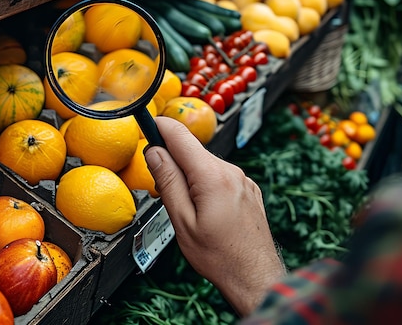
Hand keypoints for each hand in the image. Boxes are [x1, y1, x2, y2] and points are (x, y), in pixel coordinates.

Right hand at [144, 116, 286, 315]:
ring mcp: (242, 180)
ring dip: (188, 175)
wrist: (255, 277)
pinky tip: (203, 209)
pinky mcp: (247, 189)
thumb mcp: (182, 220)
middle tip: (160, 186)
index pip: (180, 136)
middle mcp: (231, 172)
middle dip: (172, 160)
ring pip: (205, 164)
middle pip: (192, 150)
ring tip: (185, 207)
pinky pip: (219, 176)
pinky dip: (204, 183)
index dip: (159, 127)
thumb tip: (154, 152)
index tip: (146, 125)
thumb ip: (167, 181)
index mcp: (212, 176)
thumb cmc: (220, 256)